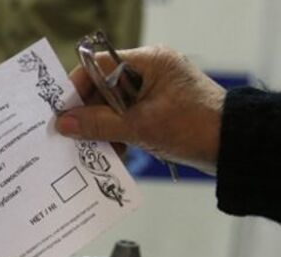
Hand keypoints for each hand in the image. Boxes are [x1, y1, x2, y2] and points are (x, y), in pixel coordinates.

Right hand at [56, 46, 225, 174]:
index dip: (78, 88)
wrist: (234, 147)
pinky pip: (126, 118)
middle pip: (103, 88)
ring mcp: (154, 91)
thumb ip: (98, 124)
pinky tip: (112, 152)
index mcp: (149, 62)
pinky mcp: (158, 110)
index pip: (99, 66)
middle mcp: (150, 71)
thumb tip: (65, 124)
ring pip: (113, 106)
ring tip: (93, 149)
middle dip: (89, 114)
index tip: (63, 111)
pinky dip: (118, 134)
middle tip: (74, 136)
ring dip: (102, 128)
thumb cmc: (196, 127)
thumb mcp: (139, 127)